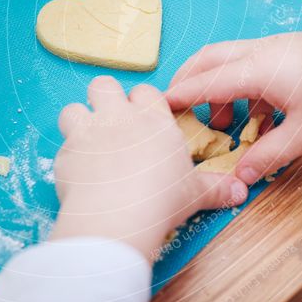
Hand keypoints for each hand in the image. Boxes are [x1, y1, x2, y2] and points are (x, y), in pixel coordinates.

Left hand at [50, 76, 248, 260]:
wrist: (116, 216)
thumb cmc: (161, 199)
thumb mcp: (195, 194)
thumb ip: (216, 188)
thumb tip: (241, 192)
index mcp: (153, 120)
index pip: (146, 91)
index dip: (143, 102)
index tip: (145, 118)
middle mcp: (118, 117)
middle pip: (104, 84)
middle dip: (105, 98)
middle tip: (113, 122)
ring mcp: (88, 132)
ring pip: (73, 108)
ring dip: (79, 121)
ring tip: (89, 142)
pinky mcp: (65, 153)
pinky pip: (61, 144)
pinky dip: (68, 156)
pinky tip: (78, 174)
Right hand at [166, 31, 301, 185]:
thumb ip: (270, 155)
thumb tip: (242, 177)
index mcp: (257, 69)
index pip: (204, 81)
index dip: (177, 95)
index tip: (156, 106)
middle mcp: (260, 53)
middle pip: (208, 59)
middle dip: (188, 82)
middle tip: (177, 109)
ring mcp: (276, 49)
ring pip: (230, 62)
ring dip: (219, 90)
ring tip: (223, 125)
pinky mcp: (290, 53)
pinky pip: (253, 67)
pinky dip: (244, 90)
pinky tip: (259, 119)